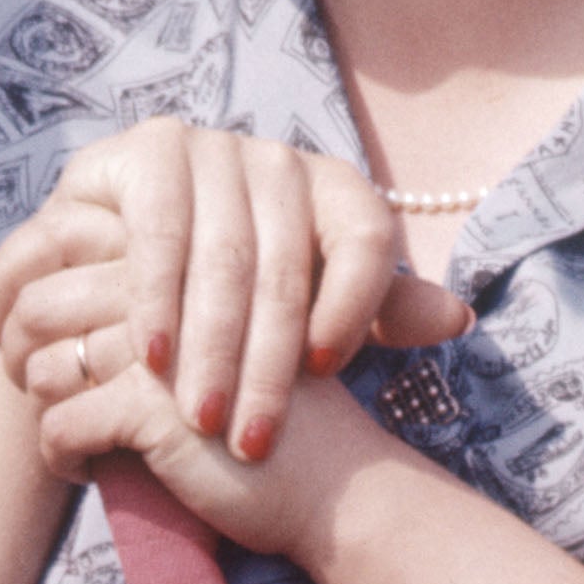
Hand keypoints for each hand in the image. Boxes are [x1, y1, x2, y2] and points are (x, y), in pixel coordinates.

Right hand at [0, 116, 463, 467]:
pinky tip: (153, 355)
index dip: (352, 306)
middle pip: (284, 265)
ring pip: (220, 257)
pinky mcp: (148, 150)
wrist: (126, 248)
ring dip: (209, 346)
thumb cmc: (238, 292)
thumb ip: (380, 311)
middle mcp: (277, 159)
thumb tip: (457, 318)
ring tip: (202, 417)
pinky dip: (154, 302)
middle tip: (251, 438)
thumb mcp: (313, 303)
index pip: (366, 239)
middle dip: (265, 362)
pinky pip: (157, 234)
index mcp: (335, 188)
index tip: (327, 371)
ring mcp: (210, 146)